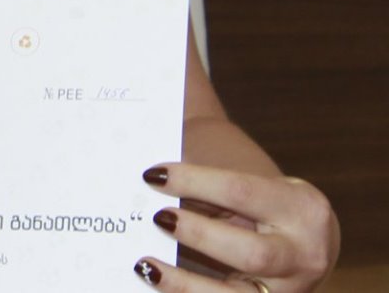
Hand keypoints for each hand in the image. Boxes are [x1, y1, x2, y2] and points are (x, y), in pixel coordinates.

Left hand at [134, 162, 339, 290]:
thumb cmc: (269, 208)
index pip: (241, 191)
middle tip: (158, 218)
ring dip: (185, 283)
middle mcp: (304, 256)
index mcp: (301, 209)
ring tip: (146, 265)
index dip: (194, 182)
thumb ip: (210, 188)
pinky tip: (157, 285)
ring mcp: (291, 292)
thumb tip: (151, 179)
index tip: (152, 175)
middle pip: (253, 254)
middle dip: (199, 235)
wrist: (310, 245)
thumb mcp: (254, 188)